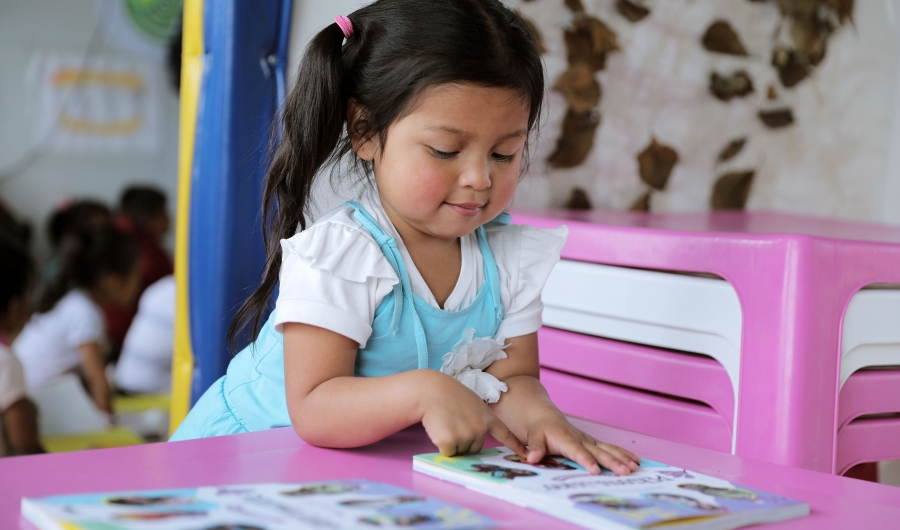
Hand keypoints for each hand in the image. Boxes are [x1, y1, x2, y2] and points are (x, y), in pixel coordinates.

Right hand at [420, 371, 526, 456]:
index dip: (515, 446)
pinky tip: (439, 428)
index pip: (505, 434)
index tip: (526, 455)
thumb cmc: (447, 394)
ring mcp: (467, 435)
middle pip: (475, 448)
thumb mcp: (471, 403)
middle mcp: (480, 428)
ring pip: (461, 451)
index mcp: (487, 417)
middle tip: (453, 423)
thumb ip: (478, 419)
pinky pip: (448, 452)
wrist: (431, 390)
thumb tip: (475, 438)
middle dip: (464, 441)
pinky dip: (442, 444)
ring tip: (445, 422)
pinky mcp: (451, 442)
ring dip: (452, 442)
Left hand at [524, 409, 639, 475]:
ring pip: (608, 449)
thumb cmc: (539, 429)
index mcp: (566, 440)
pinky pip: (610, 448)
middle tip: (625, 472)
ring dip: (622, 458)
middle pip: (599, 452)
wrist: (544, 416)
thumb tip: (531, 459)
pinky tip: (636, 460)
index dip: (587, 461)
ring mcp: (589, 440)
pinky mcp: (593, 442)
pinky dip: (623, 453)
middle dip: (613, 462)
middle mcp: (581, 439)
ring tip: (635, 467)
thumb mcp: (533, 437)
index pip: (578, 452)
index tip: (596, 471)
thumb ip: (535, 448)